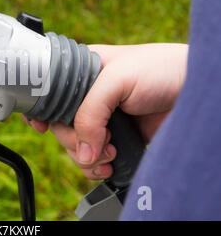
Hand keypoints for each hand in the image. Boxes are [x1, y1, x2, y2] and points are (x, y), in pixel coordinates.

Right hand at [21, 43, 187, 179]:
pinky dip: (96, 166)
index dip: (41, 111)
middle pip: (60, 126)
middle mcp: (87, 97)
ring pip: (75, 145)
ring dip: (86, 157)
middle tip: (96, 140)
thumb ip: (91, 111)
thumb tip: (83, 151)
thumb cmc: (159, 69)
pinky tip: (108, 163)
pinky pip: (93, 158)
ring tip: (110, 152)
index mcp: (81, 73)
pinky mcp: (115, 138)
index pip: (49, 94)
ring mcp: (101, 119)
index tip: (41, 126)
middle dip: (73, 140)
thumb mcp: (117, 79)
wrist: (194, 91)